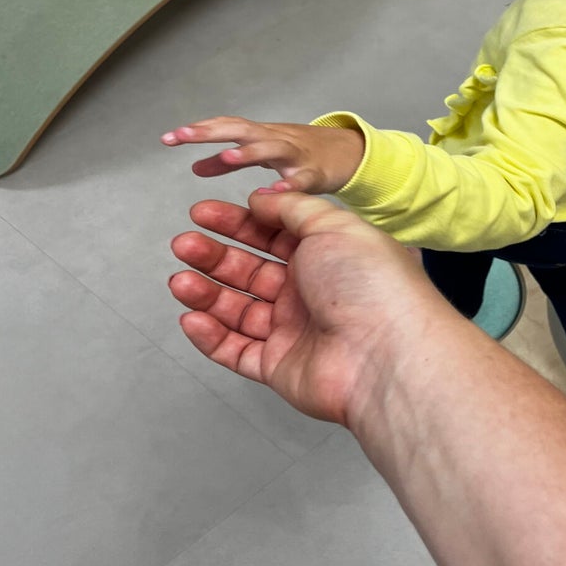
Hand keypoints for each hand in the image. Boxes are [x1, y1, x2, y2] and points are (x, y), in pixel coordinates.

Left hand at [161, 116, 364, 194]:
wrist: (351, 154)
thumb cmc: (303, 154)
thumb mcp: (263, 153)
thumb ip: (228, 161)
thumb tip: (195, 166)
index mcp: (258, 137)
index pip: (225, 127)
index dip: (199, 131)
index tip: (169, 138)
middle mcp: (275, 140)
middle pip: (240, 130)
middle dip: (211, 131)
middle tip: (182, 135)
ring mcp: (297, 155)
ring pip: (271, 148)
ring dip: (248, 151)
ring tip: (226, 156)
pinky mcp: (317, 174)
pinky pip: (302, 181)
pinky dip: (288, 186)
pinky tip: (273, 192)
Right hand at [169, 191, 441, 425]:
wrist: (385, 356)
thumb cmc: (370, 285)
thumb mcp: (332, 225)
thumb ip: (293, 208)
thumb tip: (262, 198)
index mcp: (326, 254)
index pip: (272, 233)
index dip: (237, 222)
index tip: (203, 212)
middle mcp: (310, 290)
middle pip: (250, 270)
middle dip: (214, 255)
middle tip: (185, 243)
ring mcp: (294, 330)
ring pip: (238, 309)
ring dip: (206, 292)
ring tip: (179, 279)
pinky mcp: (280, 367)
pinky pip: (236, 351)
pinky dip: (210, 336)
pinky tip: (191, 316)